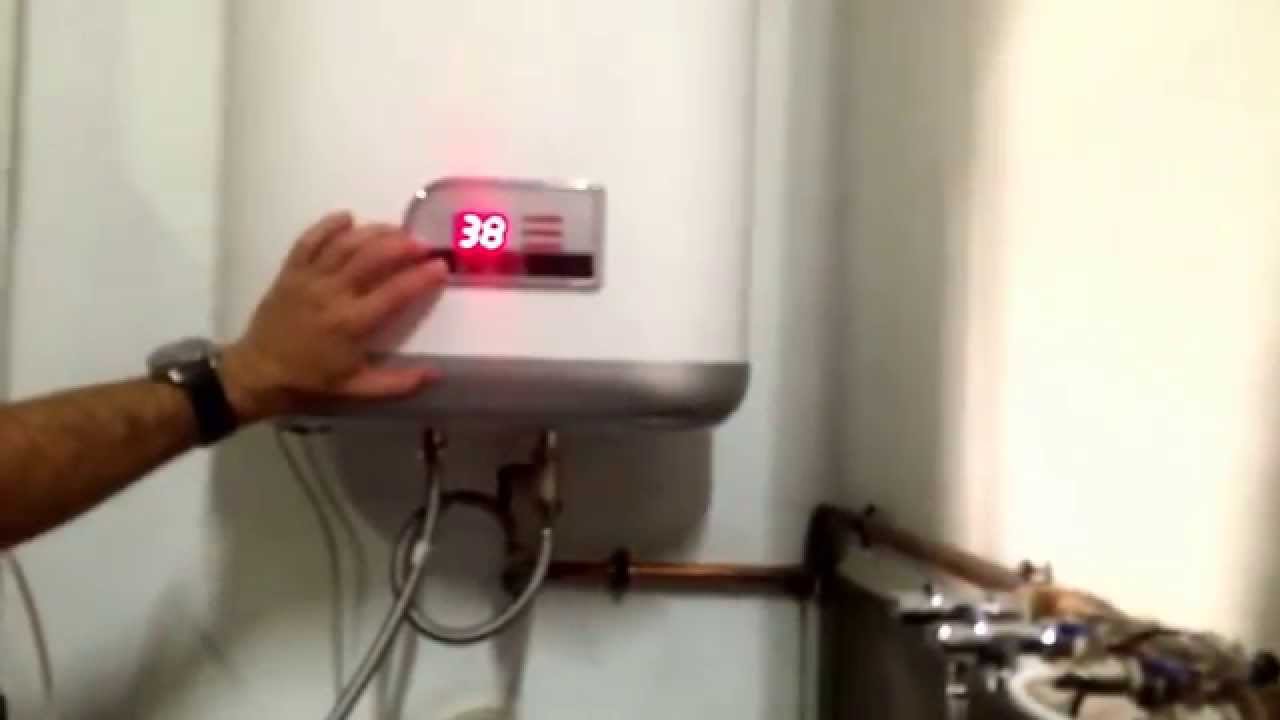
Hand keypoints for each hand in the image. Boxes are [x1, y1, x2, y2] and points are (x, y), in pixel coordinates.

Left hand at [220, 211, 447, 420]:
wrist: (258, 374)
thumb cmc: (311, 382)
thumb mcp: (357, 390)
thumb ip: (398, 382)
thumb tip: (436, 375)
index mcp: (352, 324)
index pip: (395, 292)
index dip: (422, 276)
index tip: (441, 265)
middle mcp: (332, 295)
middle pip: (372, 257)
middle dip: (402, 245)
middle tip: (422, 243)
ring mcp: (309, 279)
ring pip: (345, 244)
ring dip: (373, 232)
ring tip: (395, 229)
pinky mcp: (290, 272)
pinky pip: (309, 241)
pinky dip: (328, 225)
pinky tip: (348, 218)